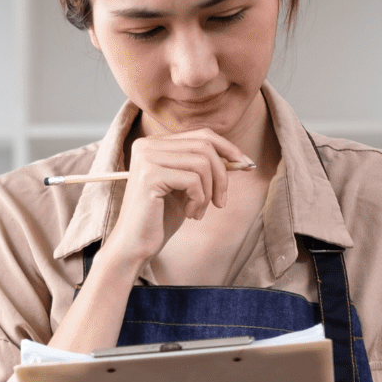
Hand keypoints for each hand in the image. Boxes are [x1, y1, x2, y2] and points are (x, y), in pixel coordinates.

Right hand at [100, 129, 251, 266]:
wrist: (135, 246)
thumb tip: (240, 158)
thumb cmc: (161, 218)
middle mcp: (147, 145)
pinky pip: (192, 180)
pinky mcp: (149, 176)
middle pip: (205, 146)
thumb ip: (205, 168)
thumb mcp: (187, 187)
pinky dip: (199, 200)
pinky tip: (191, 214)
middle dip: (222, 175)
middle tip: (221, 202)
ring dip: (209, 192)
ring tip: (199, 211)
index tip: (246, 165)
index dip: (228, 148)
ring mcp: (146, 159)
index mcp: (154, 144)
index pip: (202, 135)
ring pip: (202, 163)